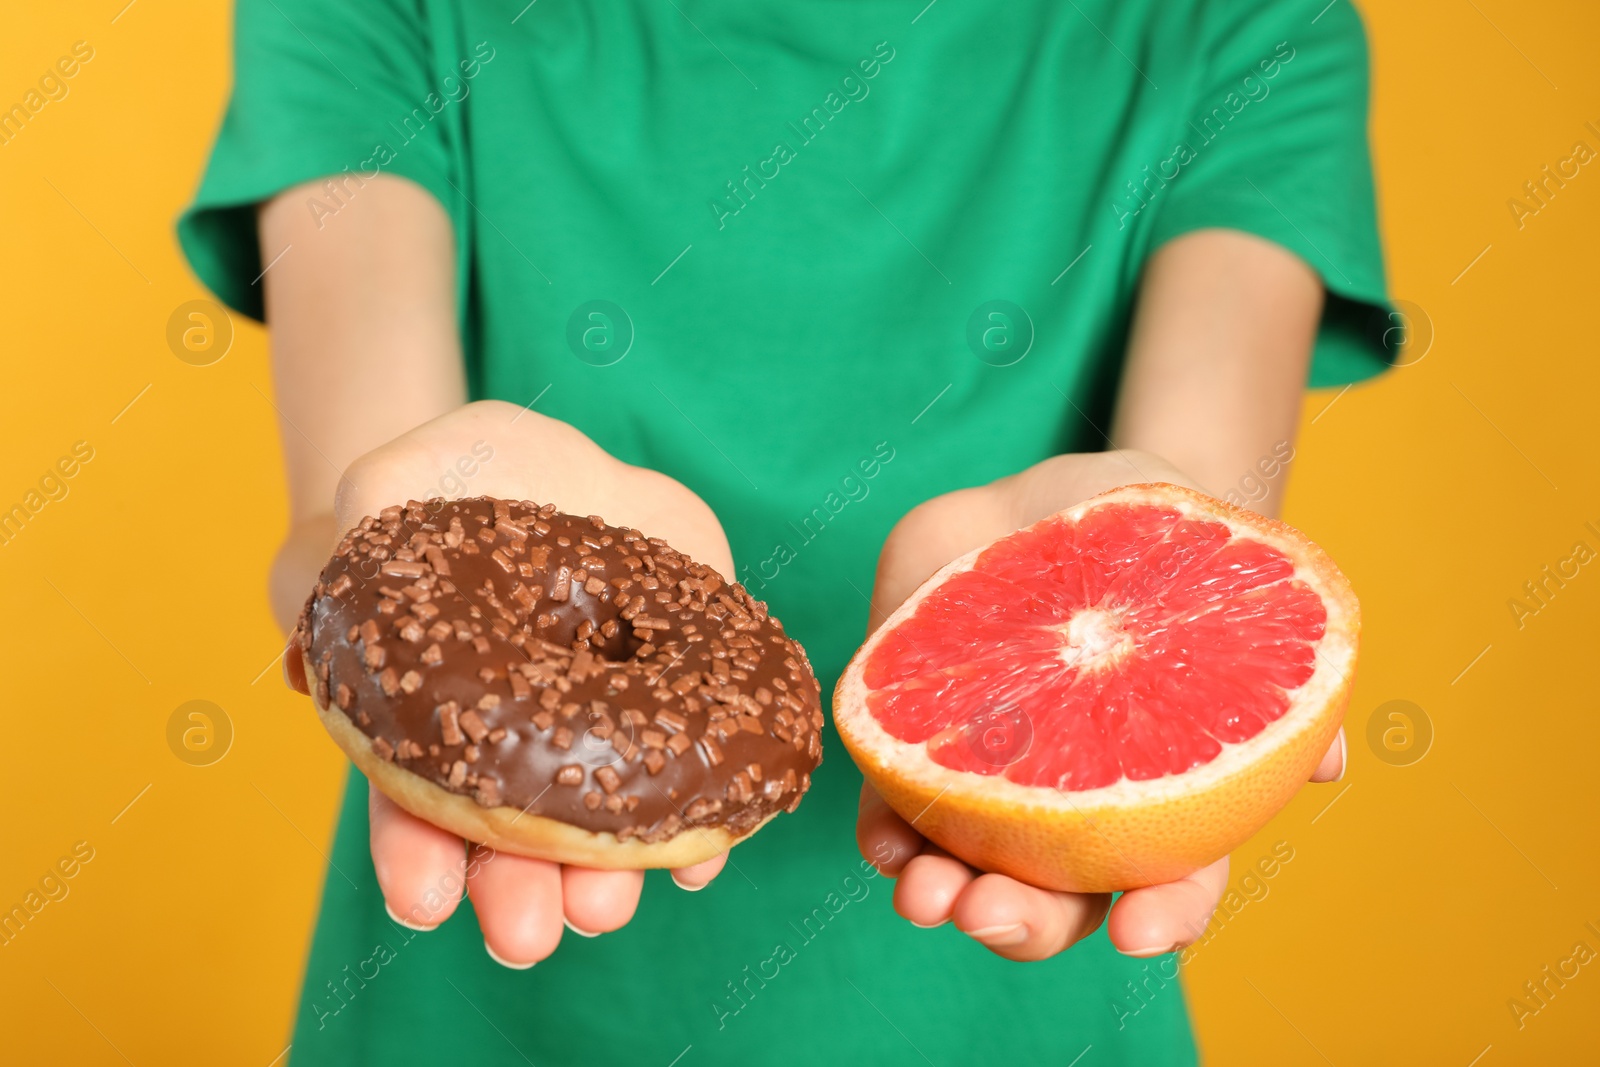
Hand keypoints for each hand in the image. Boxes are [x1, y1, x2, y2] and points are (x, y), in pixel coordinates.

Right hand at [285, 400, 735, 965]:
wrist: (563, 465)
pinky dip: (702, 820)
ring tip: (602, 906)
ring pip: (605, 827)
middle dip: (516, 893)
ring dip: (602, 879)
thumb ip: (344, 551)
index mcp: (440, 719)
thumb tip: (303, 657)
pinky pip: (698, 772)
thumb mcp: (390, 488)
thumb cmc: (457, 481)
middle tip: (524, 935)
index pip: (415, 804)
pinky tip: (699, 855)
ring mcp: (607, 730)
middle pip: (513, 840)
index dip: (415, 855)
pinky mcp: (684, 695)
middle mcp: (523, 747)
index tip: (424, 900)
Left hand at [854, 450, 1345, 960]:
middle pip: (1058, 901)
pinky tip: (885, 845)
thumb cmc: (1159, 542)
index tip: (1137, 934)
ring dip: (944, 897)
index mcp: (1160, 788)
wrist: (1055, 496)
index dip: (1163, 916)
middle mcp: (1073, 800)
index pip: (1175, 881)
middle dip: (1024, 925)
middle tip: (992, 916)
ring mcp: (994, 776)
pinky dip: (886, 835)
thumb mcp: (1217, 572)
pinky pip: (895, 808)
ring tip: (928, 895)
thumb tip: (1334, 763)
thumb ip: (1269, 653)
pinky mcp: (924, 735)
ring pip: (968, 869)